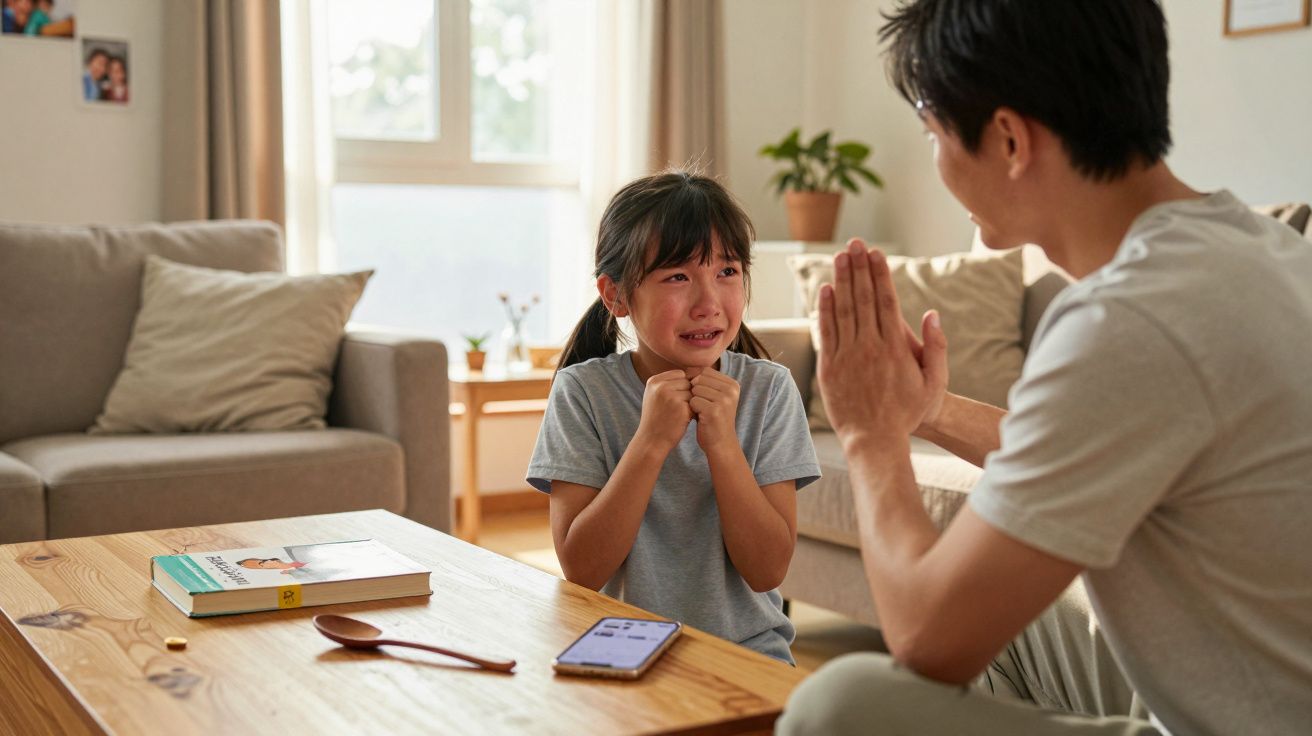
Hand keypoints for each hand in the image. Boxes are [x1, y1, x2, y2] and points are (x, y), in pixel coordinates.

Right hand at [635, 369, 693, 451]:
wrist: (651, 440)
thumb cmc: (656, 418)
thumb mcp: (655, 395)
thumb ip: (668, 382)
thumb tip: (694, 373)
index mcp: (654, 381)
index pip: (680, 374)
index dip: (681, 387)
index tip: (673, 401)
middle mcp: (661, 386)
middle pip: (687, 382)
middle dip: (686, 395)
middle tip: (676, 409)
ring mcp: (671, 396)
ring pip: (693, 393)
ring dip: (690, 403)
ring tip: (679, 414)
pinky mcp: (681, 407)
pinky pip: (695, 403)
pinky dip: (692, 412)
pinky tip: (682, 420)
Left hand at [687, 367, 740, 451]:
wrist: (720, 443)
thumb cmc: (713, 418)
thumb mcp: (714, 396)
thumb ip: (705, 381)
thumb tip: (687, 367)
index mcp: (733, 384)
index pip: (705, 372)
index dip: (698, 383)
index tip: (705, 398)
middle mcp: (731, 390)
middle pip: (699, 379)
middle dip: (695, 393)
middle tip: (703, 407)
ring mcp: (724, 400)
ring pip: (695, 389)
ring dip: (694, 401)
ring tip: (703, 412)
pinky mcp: (714, 410)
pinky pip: (692, 401)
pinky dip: (692, 410)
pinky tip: (701, 418)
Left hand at [816, 239, 948, 446]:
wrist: (876, 440)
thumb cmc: (908, 413)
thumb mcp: (934, 382)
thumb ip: (937, 347)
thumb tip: (933, 314)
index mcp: (896, 347)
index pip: (887, 301)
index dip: (880, 274)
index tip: (875, 253)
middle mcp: (871, 347)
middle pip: (864, 298)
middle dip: (859, 268)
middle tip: (855, 243)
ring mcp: (848, 356)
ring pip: (844, 310)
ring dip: (842, 281)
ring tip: (840, 257)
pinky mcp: (830, 368)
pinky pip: (826, 333)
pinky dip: (825, 310)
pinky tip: (825, 290)